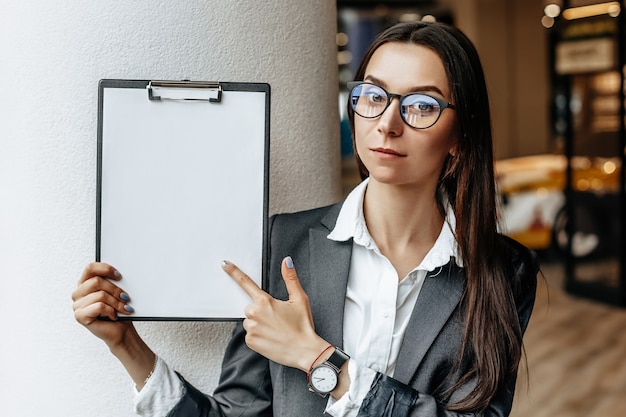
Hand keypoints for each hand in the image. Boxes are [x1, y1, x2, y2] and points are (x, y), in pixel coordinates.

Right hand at [72, 262, 155, 388]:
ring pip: (100, 295)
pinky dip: (111, 311)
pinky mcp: (80, 316)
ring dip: (116, 303)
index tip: (119, 276)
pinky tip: (114, 316)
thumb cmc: (118, 310)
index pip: (90, 268)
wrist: (121, 331)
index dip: (105, 269)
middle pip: (96, 281)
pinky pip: (99, 307)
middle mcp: (78, 293)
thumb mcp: (116, 292)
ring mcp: (77, 305)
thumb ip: (113, 281)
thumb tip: (119, 274)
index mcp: (85, 283)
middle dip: (115, 290)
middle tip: (126, 297)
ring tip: (123, 308)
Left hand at [222, 257, 329, 371]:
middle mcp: (254, 314)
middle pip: (251, 307)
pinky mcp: (250, 341)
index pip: (246, 282)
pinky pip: (250, 334)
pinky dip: (258, 335)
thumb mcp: (300, 299)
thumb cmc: (303, 326)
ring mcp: (251, 328)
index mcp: (265, 301)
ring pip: (250, 321)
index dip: (234, 272)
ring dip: (259, 324)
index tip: (225, 264)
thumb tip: (287, 262)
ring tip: (275, 330)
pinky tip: (271, 338)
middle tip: (277, 319)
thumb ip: (290, 278)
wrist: (304, 351)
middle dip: (261, 311)